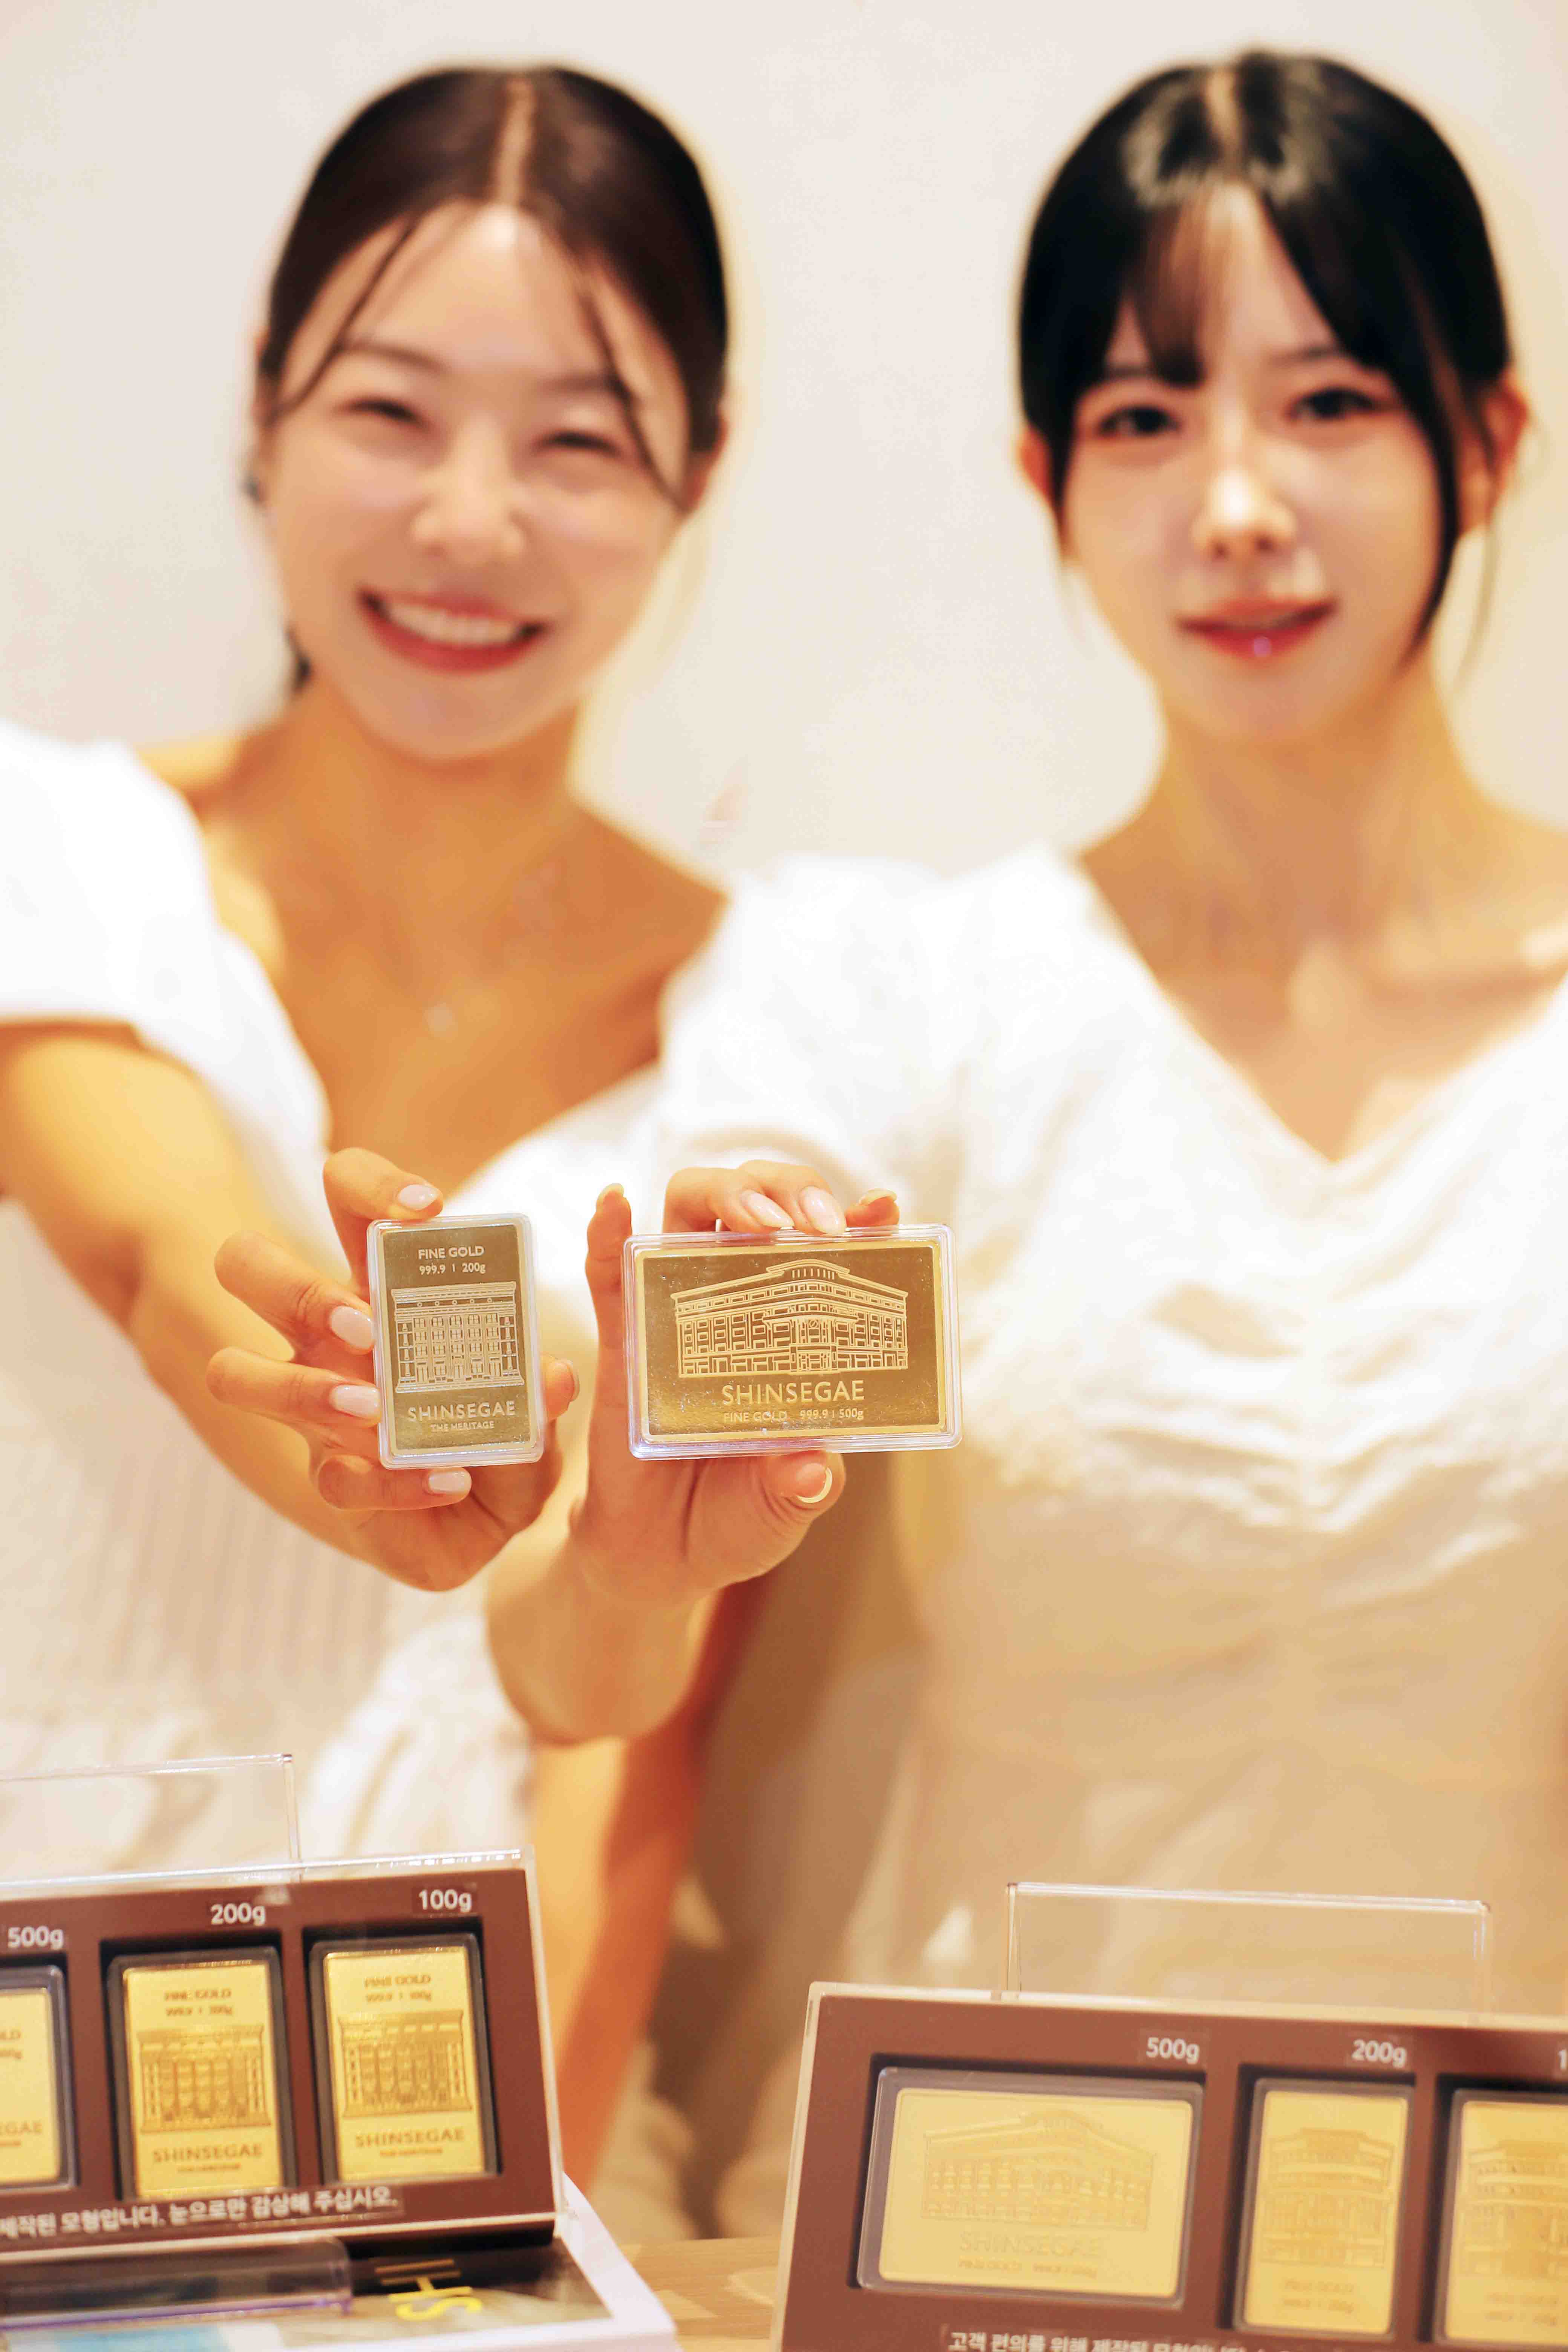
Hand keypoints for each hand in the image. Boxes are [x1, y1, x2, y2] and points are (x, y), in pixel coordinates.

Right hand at [206, 1150, 575, 1591]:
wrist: (491, 1522)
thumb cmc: (502, 1435)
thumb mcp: (533, 1405)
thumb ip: (539, 1389)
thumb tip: (555, 1376)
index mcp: (379, 1285)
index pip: (343, 1196)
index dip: (367, 1182)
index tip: (427, 1207)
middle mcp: (327, 1336)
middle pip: (245, 1264)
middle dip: (295, 1287)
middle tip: (365, 1325)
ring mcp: (314, 1407)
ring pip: (234, 1372)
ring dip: (307, 1388)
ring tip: (375, 1408)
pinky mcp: (329, 1478)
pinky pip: (330, 1476)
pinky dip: (395, 1482)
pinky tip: (451, 1481)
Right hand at [566, 1166, 898, 1617]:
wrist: (661, 1560)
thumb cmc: (738, 1518)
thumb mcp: (784, 1507)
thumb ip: (803, 1485)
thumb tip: (812, 1468)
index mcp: (796, 1332)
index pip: (831, 1254)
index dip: (859, 1222)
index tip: (881, 1209)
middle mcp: (740, 1305)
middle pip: (761, 1203)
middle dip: (792, 1189)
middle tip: (815, 1227)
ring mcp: (679, 1315)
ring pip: (691, 1213)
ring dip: (724, 1192)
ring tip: (754, 1217)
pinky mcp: (624, 1342)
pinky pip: (611, 1275)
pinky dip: (610, 1233)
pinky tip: (615, 1202)